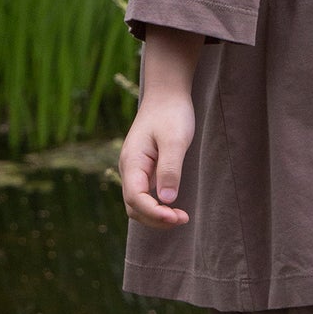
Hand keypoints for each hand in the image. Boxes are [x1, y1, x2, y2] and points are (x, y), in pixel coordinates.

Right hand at [120, 91, 194, 228]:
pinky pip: (144, 195)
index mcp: (132, 162)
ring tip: (180, 216)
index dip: (154, 212)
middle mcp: (129, 169)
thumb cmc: (171, 113)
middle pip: (134, 207)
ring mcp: (135, 170)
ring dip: (156, 215)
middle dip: (155, 218)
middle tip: (183, 218)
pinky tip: (173, 207)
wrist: (166, 94)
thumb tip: (166, 199)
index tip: (176, 217)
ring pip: (138, 204)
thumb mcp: (175, 140)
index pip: (135, 198)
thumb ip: (170, 169)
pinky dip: (157, 206)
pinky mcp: (144, 170)